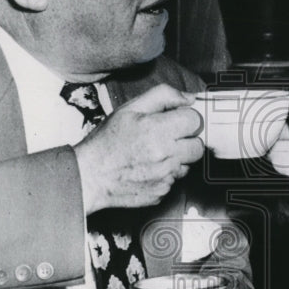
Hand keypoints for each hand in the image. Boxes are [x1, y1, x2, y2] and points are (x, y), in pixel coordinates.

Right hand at [74, 84, 203, 212]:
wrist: (90, 175)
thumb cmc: (107, 141)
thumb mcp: (130, 108)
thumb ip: (163, 96)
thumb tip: (189, 97)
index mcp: (158, 130)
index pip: (195, 121)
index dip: (186, 118)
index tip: (176, 121)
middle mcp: (165, 155)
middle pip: (198, 146)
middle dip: (187, 140)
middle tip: (168, 138)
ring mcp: (165, 177)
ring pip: (188, 164)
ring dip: (177, 158)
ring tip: (155, 153)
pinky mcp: (162, 192)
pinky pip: (175, 180)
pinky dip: (166, 174)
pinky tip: (149, 168)